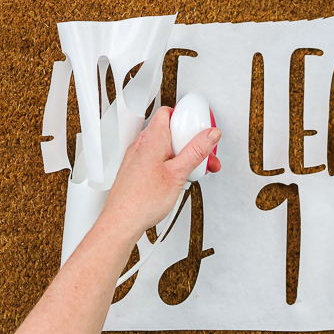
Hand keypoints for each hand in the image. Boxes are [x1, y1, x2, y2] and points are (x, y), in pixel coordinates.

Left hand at [99, 106, 220, 242]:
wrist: (123, 221)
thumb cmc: (142, 200)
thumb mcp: (178, 173)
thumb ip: (197, 151)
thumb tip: (210, 135)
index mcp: (152, 138)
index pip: (170, 112)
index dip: (187, 118)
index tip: (201, 129)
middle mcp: (142, 144)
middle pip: (171, 131)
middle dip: (191, 142)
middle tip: (203, 156)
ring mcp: (138, 157)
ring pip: (166, 147)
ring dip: (183, 156)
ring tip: (193, 171)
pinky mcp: (137, 169)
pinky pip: (158, 159)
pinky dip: (171, 165)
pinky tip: (178, 179)